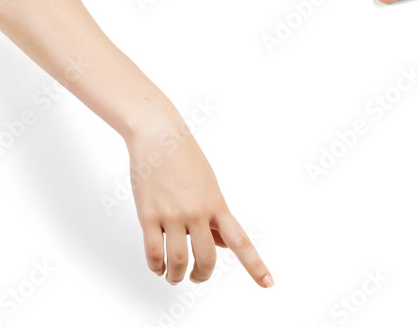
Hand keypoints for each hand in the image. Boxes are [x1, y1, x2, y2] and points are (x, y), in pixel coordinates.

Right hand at [124, 115, 272, 288]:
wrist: (159, 134)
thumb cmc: (185, 157)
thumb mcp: (209, 184)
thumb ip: (214, 216)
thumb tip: (220, 244)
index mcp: (217, 204)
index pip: (240, 241)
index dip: (255, 266)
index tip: (268, 283)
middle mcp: (198, 212)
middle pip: (206, 261)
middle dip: (202, 276)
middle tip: (197, 276)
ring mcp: (173, 215)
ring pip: (178, 263)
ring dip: (176, 276)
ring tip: (174, 275)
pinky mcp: (148, 215)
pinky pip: (153, 254)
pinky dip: (156, 267)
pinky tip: (158, 266)